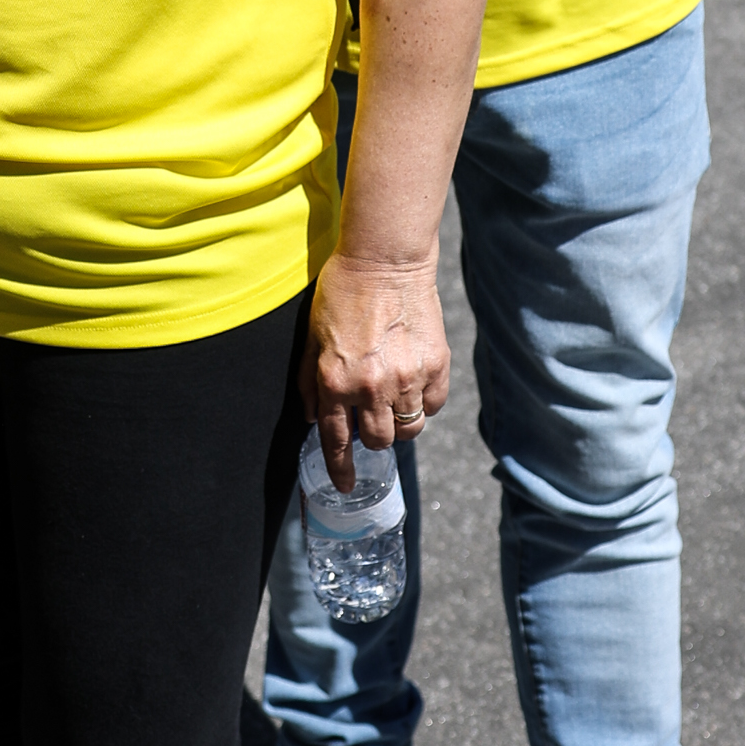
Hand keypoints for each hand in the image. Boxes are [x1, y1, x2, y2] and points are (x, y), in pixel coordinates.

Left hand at [302, 253, 449, 489]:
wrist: (385, 259)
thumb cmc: (342, 293)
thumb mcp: (311, 337)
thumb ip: (309, 382)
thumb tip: (314, 419)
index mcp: (335, 381)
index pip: (337, 441)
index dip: (341, 468)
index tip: (345, 485)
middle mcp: (371, 386)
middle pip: (378, 441)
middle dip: (373, 435)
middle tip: (372, 414)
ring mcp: (407, 377)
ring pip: (409, 429)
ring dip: (399, 422)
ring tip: (395, 399)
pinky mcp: (435, 365)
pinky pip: (433, 405)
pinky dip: (425, 401)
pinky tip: (414, 381)